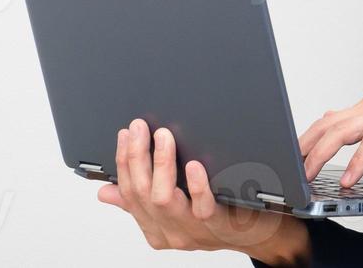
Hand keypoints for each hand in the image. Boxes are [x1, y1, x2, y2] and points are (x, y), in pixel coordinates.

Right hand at [96, 118, 309, 265]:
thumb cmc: (217, 215)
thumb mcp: (175, 209)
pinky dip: (196, 184)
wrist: (257, 235)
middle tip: (139, 127)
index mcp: (154, 226)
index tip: (125, 134)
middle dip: (136, 157)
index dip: (124, 161)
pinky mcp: (217, 225)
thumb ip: (141, 200)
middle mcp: (169, 231)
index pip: (129, 192)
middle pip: (142, 193)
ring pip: (164, 199)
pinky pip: (202, 206)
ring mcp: (192, 230)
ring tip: (163, 136)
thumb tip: (105, 191)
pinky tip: (194, 164)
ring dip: (160, 164)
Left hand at [299, 89, 362, 186]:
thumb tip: (347, 146)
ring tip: (307, 175)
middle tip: (287, 169)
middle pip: (330, 123)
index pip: (331, 118)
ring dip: (321, 154)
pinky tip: (347, 179)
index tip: (291, 158)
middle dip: (304, 146)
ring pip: (344, 130)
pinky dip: (356, 162)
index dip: (307, 138)